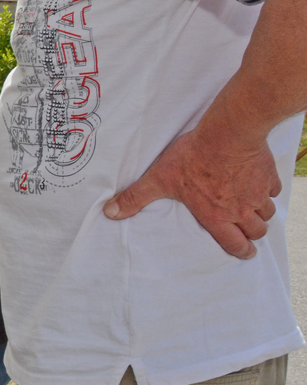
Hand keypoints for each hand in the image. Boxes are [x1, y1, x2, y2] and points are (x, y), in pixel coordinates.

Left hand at [103, 128, 278, 258]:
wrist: (227, 132)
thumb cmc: (193, 157)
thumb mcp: (159, 178)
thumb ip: (135, 198)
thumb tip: (110, 213)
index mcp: (217, 216)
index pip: (236, 245)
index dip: (242, 252)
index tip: (245, 253)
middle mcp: (241, 209)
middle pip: (257, 232)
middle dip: (252, 234)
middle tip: (246, 231)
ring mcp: (258, 192)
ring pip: (268, 212)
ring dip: (261, 213)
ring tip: (250, 209)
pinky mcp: (268, 175)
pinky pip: (274, 190)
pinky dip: (268, 190)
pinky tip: (258, 184)